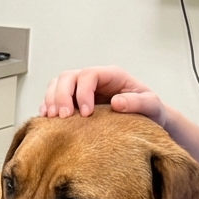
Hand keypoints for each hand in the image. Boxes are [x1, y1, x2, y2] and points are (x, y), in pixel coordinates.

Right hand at [40, 65, 165, 125]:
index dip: (83, 92)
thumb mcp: (152, 106)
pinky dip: (47, 106)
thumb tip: (116, 102)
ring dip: (51, 100)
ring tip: (53, 119)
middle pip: (68, 77)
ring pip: (56, 84)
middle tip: (64, 118)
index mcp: (111, 75)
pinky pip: (53, 98)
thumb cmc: (150, 113)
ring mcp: (81, 89)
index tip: (86, 114)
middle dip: (61, 96)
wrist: (146, 123)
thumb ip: (138, 103)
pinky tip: (48, 120)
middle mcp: (94, 80)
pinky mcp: (73, 101)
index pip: (89, 74)